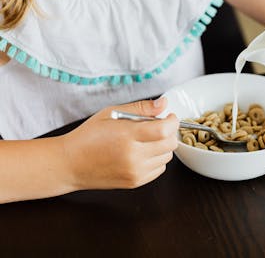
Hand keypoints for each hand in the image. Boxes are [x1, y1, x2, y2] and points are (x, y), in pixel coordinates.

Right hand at [61, 97, 178, 189]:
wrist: (69, 164)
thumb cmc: (88, 137)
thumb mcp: (112, 113)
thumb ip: (141, 108)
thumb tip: (163, 103)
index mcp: (127, 136)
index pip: (165, 130)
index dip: (172, 121)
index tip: (170, 116)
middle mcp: (134, 156)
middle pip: (170, 144)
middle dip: (169, 132)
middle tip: (157, 127)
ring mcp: (135, 172)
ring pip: (167, 157)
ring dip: (163, 146)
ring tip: (145, 140)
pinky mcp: (135, 182)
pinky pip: (159, 169)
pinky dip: (156, 160)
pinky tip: (141, 153)